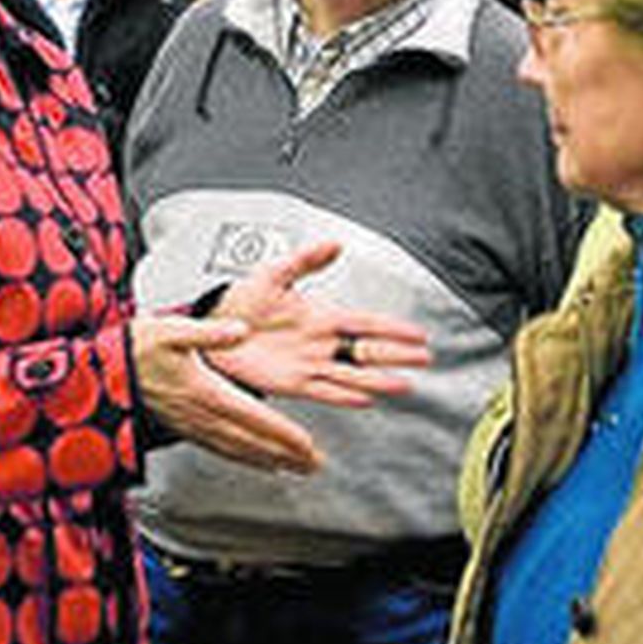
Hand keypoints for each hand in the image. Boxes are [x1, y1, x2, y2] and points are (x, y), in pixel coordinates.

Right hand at [130, 314, 322, 473]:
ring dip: (266, 461)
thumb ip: (210, 332)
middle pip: (251, 441)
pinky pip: (218, 448)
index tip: (307, 445)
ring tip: (292, 469)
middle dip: (284, 455)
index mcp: (204, 391)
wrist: (102, 370)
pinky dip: (240, 457)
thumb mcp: (172, 330)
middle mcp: (200, 414)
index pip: (254, 417)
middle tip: (312, 466)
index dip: (282, 434)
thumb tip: (240, 330)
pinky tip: (251, 459)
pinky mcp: (182, 426)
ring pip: (236, 449)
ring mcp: (191, 424)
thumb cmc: (136, 347)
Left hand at [212, 241, 430, 408]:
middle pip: (367, 351)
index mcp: (322, 314)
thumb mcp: (275, 273)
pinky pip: (325, 391)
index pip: (366, 323)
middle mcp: (322, 341)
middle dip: (396, 355)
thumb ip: (306, 260)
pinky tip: (366, 399)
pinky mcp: (292, 383)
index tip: (417, 334)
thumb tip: (335, 244)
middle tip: (424, 359)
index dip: (392, 329)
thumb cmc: (246, 299)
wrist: (217, 327)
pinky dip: (346, 395)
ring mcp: (310, 364)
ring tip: (404, 385)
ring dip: (378, 380)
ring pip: (352, 374)